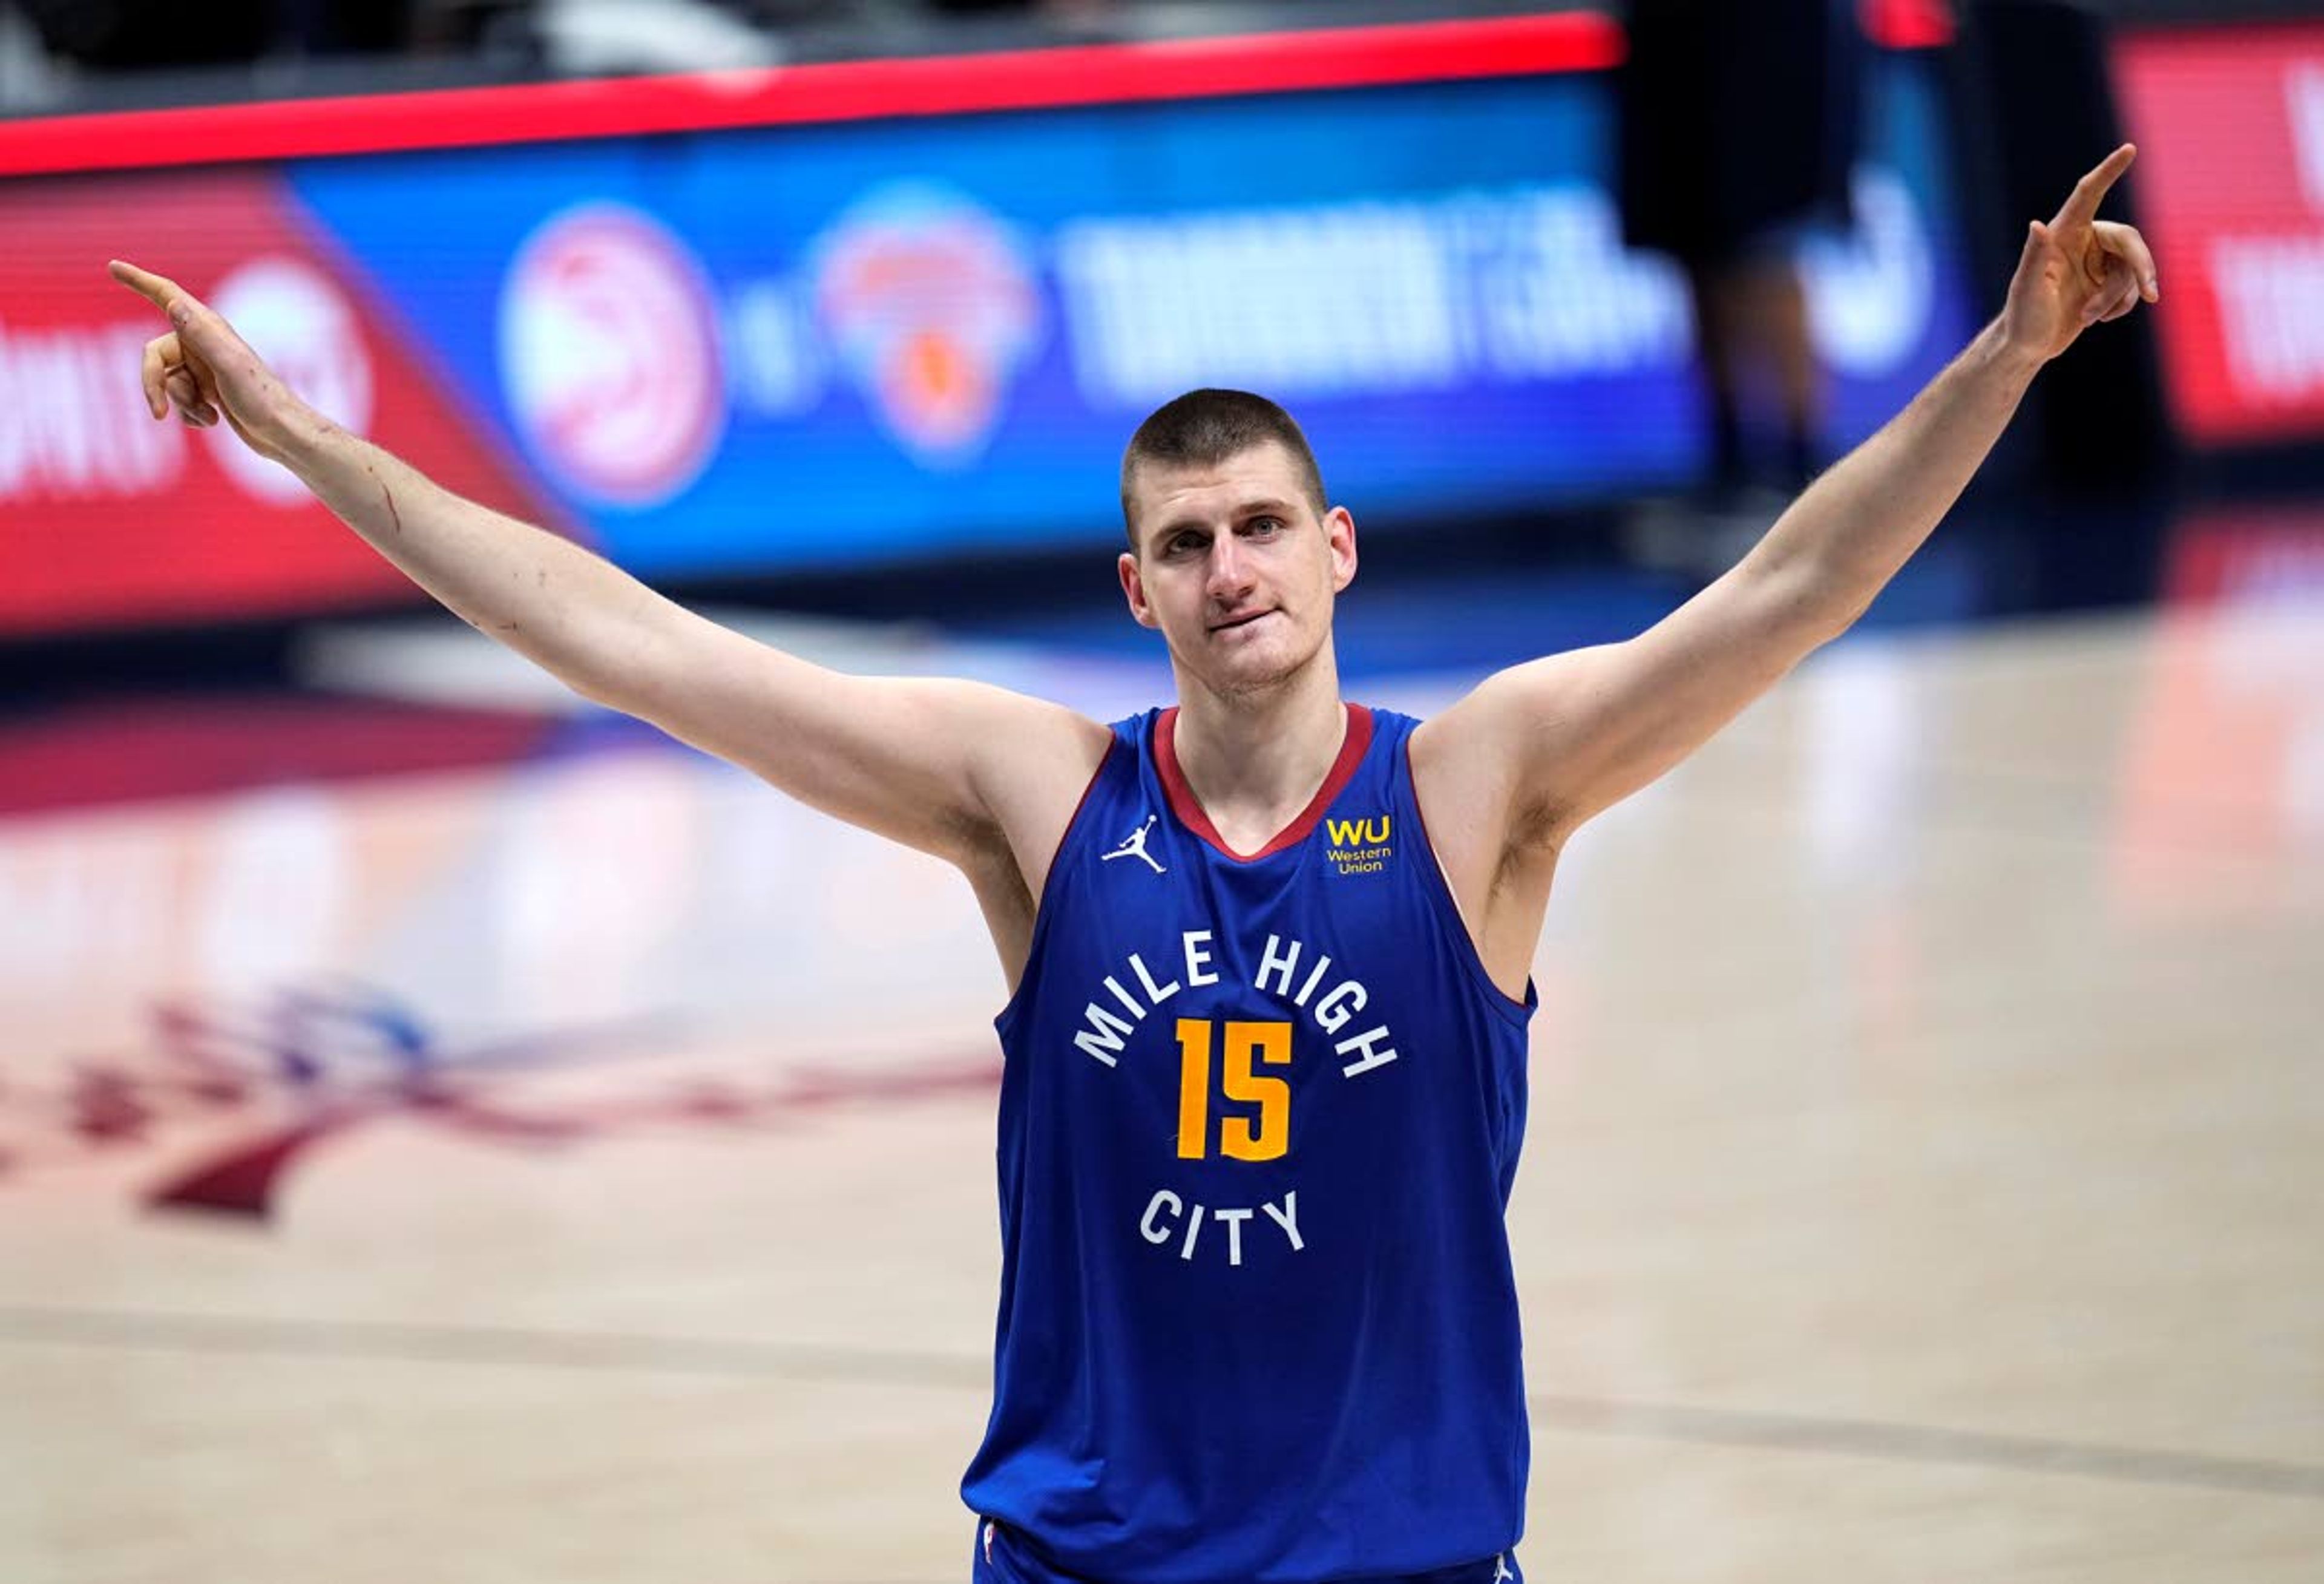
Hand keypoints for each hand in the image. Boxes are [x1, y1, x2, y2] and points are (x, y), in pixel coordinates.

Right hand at [107, 259, 315, 462]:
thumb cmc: (262, 400)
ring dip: (181, 403)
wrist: (284, 434)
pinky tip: (213, 421)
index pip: (166, 296)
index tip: (112, 266)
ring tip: (210, 416)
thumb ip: (200, 335)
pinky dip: (190, 414)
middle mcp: (204, 343)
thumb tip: (173, 304)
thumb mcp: (228, 366)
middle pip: (154, 355)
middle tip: (158, 412)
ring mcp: (205, 367)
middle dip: (154, 385)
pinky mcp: (209, 390)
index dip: (138, 281)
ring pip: (167, 381)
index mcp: (208, 328)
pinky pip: (179, 399)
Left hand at [2000, 143, 2159, 365]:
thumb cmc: (2022, 317)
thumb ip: (2035, 255)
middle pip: (2129, 240)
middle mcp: (2083, 242)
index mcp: (2062, 234)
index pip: (2088, 194)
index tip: (2129, 149)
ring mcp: (2096, 263)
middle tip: (2151, 293)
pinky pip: (2133, 287)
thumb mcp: (2027, 288)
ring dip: (2118, 297)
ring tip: (2088, 318)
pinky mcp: (2106, 283)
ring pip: (2132, 269)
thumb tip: (2037, 225)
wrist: (2027, 347)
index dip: (2109, 170)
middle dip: (2141, 267)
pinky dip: (2123, 305)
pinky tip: (2099, 319)